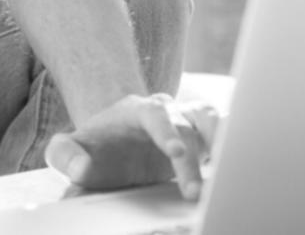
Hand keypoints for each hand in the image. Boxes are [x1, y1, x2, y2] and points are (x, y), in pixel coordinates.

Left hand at [44, 94, 219, 200]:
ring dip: (221, 148)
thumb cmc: (96, 147)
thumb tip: (79, 169)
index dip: (168, 132)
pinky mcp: (205, 138)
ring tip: (222, 179)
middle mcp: (170, 112)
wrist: (117, 138)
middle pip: (188, 127)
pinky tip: (238, 169)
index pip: (156, 114)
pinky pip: (226, 135)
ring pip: (214, 124)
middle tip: (193, 194)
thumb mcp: (69, 148)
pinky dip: (234, 146)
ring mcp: (190, 123)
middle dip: (192, 160)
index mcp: (139, 110)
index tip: (175, 151)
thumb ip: (66, 155)